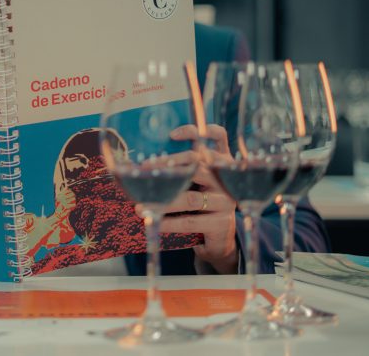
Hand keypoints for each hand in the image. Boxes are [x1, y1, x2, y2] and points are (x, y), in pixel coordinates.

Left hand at [158, 123, 238, 273]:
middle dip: (168, 166)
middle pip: (197, 164)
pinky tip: (155, 222)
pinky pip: (190, 221)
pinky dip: (169, 222)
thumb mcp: (198, 181)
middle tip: (145, 170)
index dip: (197, 132)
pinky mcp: (222, 222)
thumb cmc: (202, 202)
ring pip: (190, 198)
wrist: (220, 236)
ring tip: (141, 206)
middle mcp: (227, 178)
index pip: (218, 137)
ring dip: (163, 201)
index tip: (172, 135)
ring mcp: (226, 200)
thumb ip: (185, 168)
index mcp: (223, 162)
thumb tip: (148, 164)